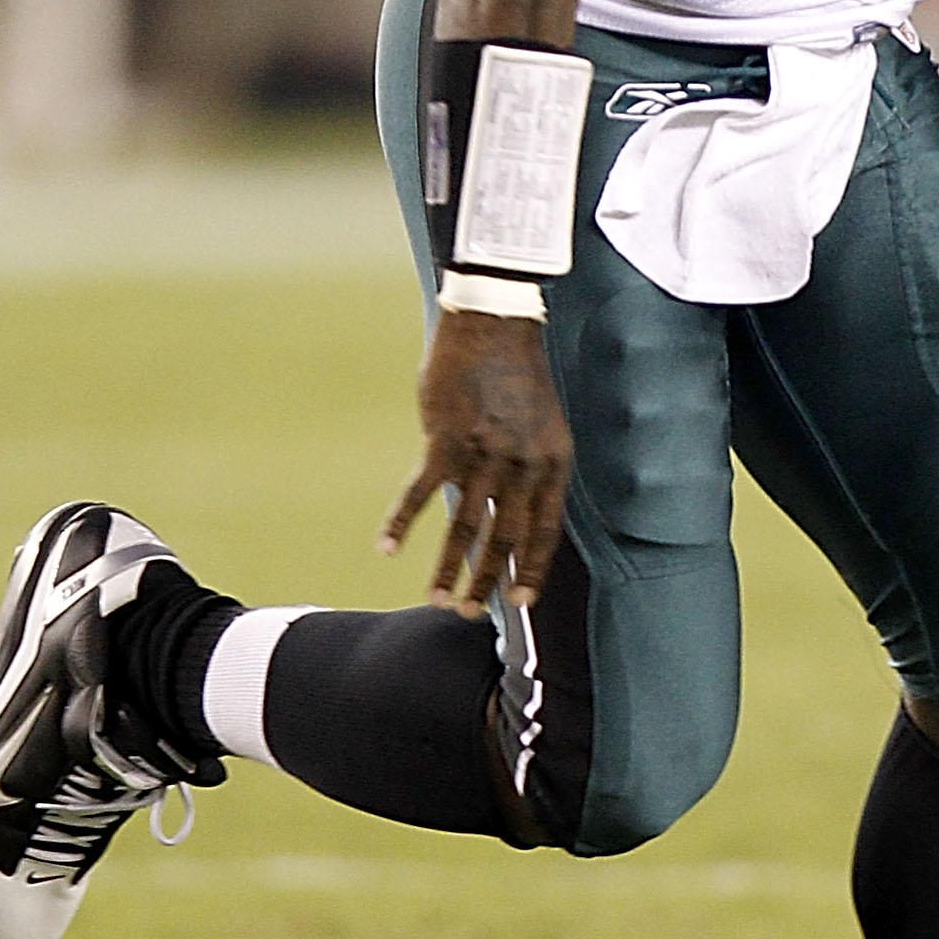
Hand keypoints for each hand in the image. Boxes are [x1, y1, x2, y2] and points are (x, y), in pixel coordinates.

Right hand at [378, 312, 572, 613]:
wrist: (494, 323)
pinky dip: (401, 522)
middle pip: (505, 539)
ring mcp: (484, 454)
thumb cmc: (515, 373)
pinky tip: (387, 548)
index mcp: (552, 463)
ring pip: (465, 527)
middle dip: (487, 583)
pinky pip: (420, 493)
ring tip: (438, 599)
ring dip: (449, 569)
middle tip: (469, 615)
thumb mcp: (540, 424)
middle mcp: (522, 465)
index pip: (545, 532)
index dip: (532, 569)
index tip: (521, 602)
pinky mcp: (445, 440)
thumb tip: (505, 511)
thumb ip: (528, 468)